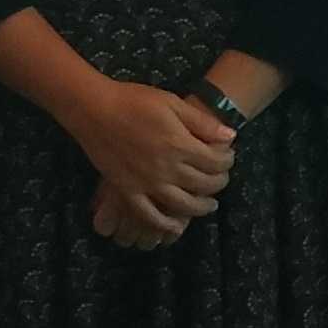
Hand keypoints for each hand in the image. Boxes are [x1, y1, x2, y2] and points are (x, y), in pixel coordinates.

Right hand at [61, 80, 233, 241]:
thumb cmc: (135, 101)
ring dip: (200, 208)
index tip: (228, 158)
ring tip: (210, 205)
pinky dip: (165, 225)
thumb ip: (202, 123)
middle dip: (218, 183)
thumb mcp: (173, 103)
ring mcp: (147, 184)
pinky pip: (149, 216)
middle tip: (222, 179)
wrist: (96, 110)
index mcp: (179, 144)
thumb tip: (231, 136)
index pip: (214, 162)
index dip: (227, 161)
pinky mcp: (128, 192)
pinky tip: (176, 227)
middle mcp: (167, 169)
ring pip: (182, 204)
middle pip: (203, 184)